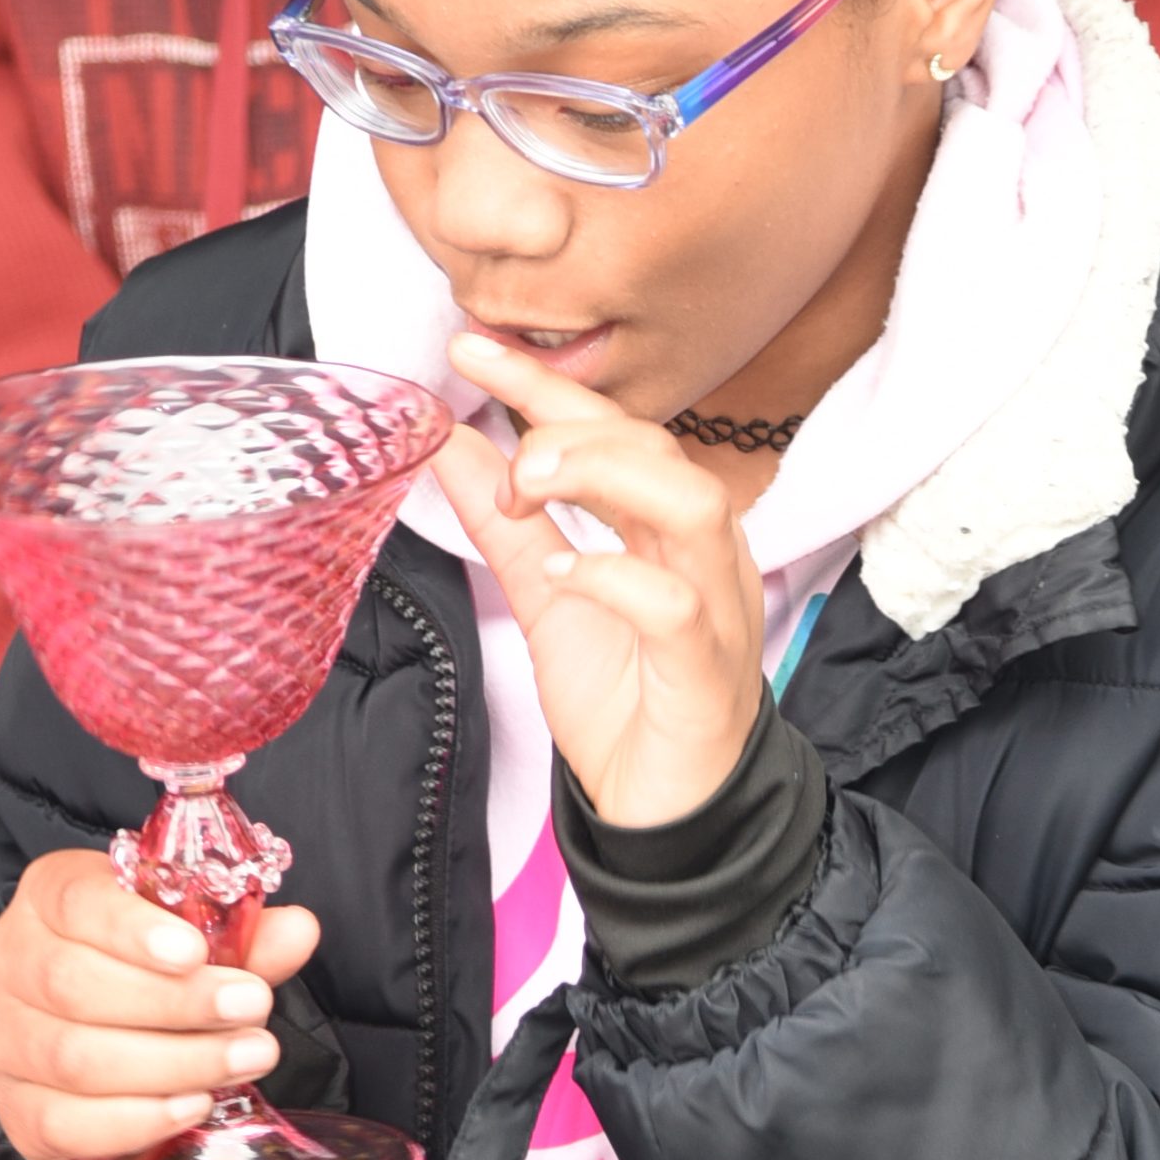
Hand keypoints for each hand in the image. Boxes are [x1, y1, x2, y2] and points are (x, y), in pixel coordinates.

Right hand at [0, 848, 321, 1159]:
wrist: (106, 1038)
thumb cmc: (154, 971)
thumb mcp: (200, 940)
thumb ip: (245, 935)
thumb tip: (298, 931)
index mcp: (51, 898)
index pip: (75, 901)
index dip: (132, 928)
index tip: (196, 951)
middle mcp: (14, 962)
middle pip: (76, 985)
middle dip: (175, 1003)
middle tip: (252, 1010)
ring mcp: (5, 1041)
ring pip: (74, 1058)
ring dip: (172, 1063)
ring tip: (245, 1058)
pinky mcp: (17, 1110)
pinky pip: (65, 1123)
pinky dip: (135, 1120)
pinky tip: (191, 1106)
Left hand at [435, 334, 764, 826]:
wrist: (670, 810)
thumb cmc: (626, 698)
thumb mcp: (545, 596)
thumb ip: (504, 523)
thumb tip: (448, 445)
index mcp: (664, 528)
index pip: (615, 429)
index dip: (545, 382)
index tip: (471, 348)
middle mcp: (699, 554)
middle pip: (657, 449)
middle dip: (571, 424)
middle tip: (500, 455)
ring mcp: (712, 608)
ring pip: (688, 504)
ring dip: (603, 476)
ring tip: (529, 485)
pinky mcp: (704, 671)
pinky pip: (673, 605)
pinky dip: (613, 577)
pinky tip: (562, 573)